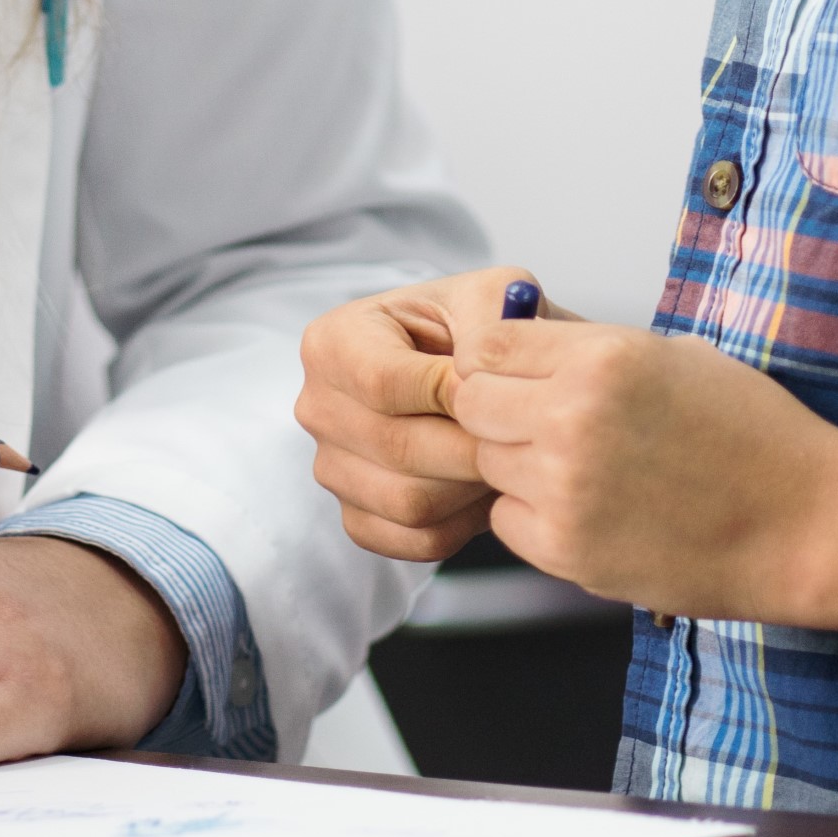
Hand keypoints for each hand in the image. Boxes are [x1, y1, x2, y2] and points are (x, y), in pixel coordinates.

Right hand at [297, 267, 548, 559]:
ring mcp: (331, 467)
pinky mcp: (357, 515)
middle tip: (521, 436)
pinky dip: (461, 526)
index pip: (382, 382)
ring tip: (505, 459)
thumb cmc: (480, 329)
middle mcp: (317, 406)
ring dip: (471, 489)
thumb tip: (472, 376)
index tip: (499, 392)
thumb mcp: (489, 295)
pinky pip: (412, 541)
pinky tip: (482, 491)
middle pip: (396, 447)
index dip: (450, 395)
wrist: (479, 377)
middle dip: (471, 446)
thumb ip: (486, 317)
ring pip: (408, 502)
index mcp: (332, 341)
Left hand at [450, 317, 837, 621]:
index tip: (516, 376)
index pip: (487, 345)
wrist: (808, 525)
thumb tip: (518, 344)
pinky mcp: (569, 552)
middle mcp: (572, 419)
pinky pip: (508, 522)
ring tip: (583, 471)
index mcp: (600, 358)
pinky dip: (534, 518)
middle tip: (540, 426)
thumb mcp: (672, 356)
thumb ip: (587, 350)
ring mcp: (565, 490)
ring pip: (487, 465)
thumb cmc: (752, 432)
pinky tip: (591, 511)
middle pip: (470, 404)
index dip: (495, 361)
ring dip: (517, 466)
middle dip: (496, 411)